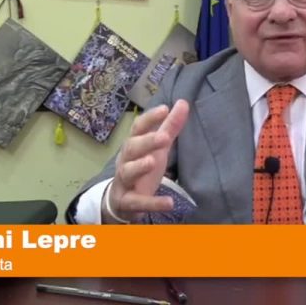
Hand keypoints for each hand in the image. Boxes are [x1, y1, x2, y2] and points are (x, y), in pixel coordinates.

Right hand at [104, 100, 189, 222]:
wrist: (122, 201)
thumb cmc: (141, 167)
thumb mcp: (158, 147)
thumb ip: (170, 126)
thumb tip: (183, 102)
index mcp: (134, 145)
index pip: (138, 128)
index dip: (149, 118)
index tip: (164, 109)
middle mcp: (126, 160)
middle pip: (131, 148)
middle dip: (146, 142)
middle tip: (163, 137)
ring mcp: (124, 181)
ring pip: (127, 172)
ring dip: (139, 166)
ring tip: (152, 162)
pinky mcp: (128, 202)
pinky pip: (138, 202)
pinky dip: (152, 203)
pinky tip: (169, 203)